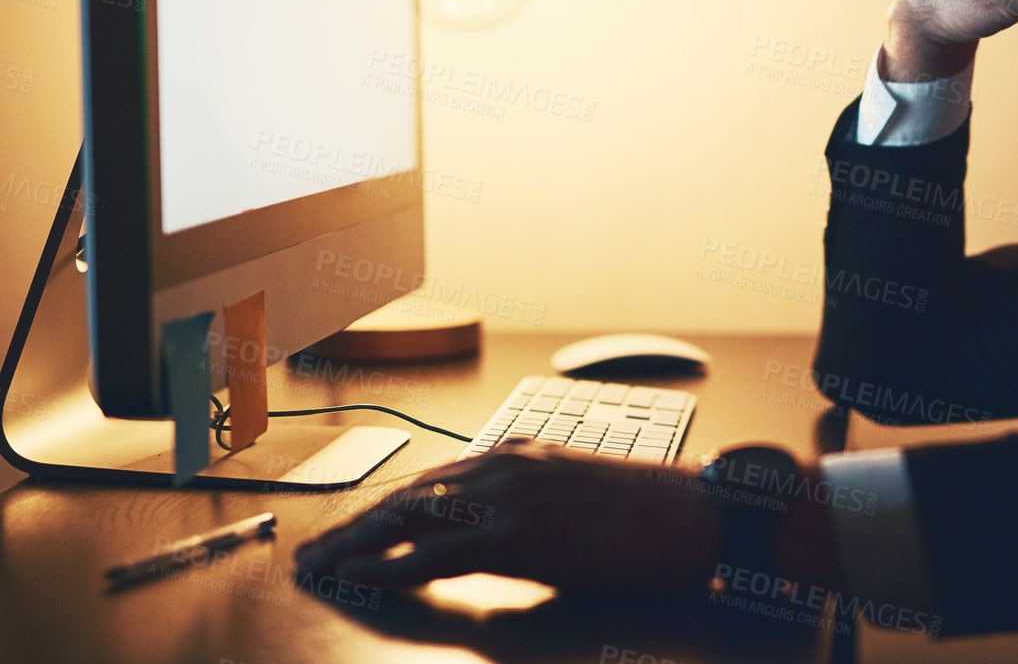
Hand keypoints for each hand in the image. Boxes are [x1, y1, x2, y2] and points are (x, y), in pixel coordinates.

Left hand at [293, 440, 722, 593]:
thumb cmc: (650, 515)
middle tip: (309, 551)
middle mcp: (507, 464)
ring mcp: (512, 495)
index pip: (432, 480)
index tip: (347, 528)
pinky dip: (390, 562)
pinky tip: (360, 573)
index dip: (382, 506)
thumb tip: (492, 548)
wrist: (699, 514)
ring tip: (316, 564)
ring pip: (410, 517)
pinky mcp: (521, 532)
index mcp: (520, 454)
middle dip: (353, 524)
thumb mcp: (578, 501)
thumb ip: (531, 511)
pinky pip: (438, 549)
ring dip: (355, 543)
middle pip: (409, 494)